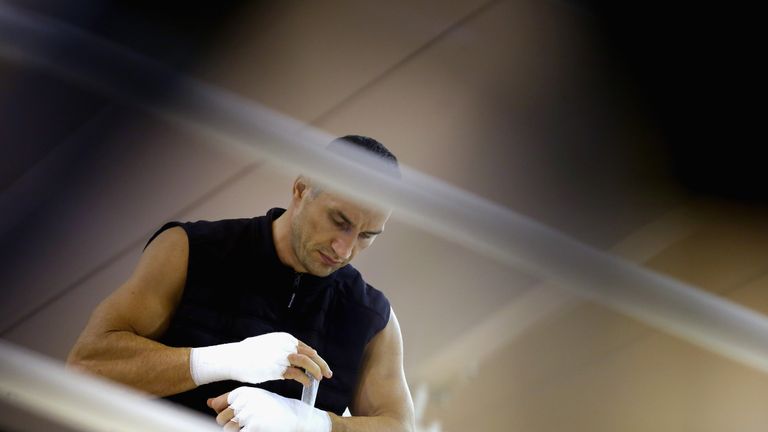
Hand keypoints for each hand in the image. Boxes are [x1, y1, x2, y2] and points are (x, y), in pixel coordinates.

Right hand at [190, 332, 331, 385]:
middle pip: (310, 354)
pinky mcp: (278, 368)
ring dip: (316, 370)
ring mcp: (282, 356)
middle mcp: (286, 345)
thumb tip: (294, 352)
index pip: (305, 347)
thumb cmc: (249, 352)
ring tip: (320, 378)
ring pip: (306, 362)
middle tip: (328, 373)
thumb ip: (282, 347)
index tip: (320, 364)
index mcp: (285, 338)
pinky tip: (307, 383)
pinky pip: (296, 374)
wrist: (235, 357)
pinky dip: (304, 378)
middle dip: (321, 364)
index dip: (315, 357)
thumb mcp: (269, 343)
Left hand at [208, 387, 330, 431]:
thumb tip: (209, 403)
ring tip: (254, 425)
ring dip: (238, 431)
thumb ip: (229, 401)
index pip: (219, 406)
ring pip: (227, 429)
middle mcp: (243, 400)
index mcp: (242, 392)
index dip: (227, 414)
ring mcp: (248, 414)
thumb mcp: (252, 400)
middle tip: (249, 422)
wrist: (296, 417)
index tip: (241, 414)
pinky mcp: (253, 427)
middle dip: (231, 424)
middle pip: (220, 419)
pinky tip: (257, 428)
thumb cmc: (272, 408)